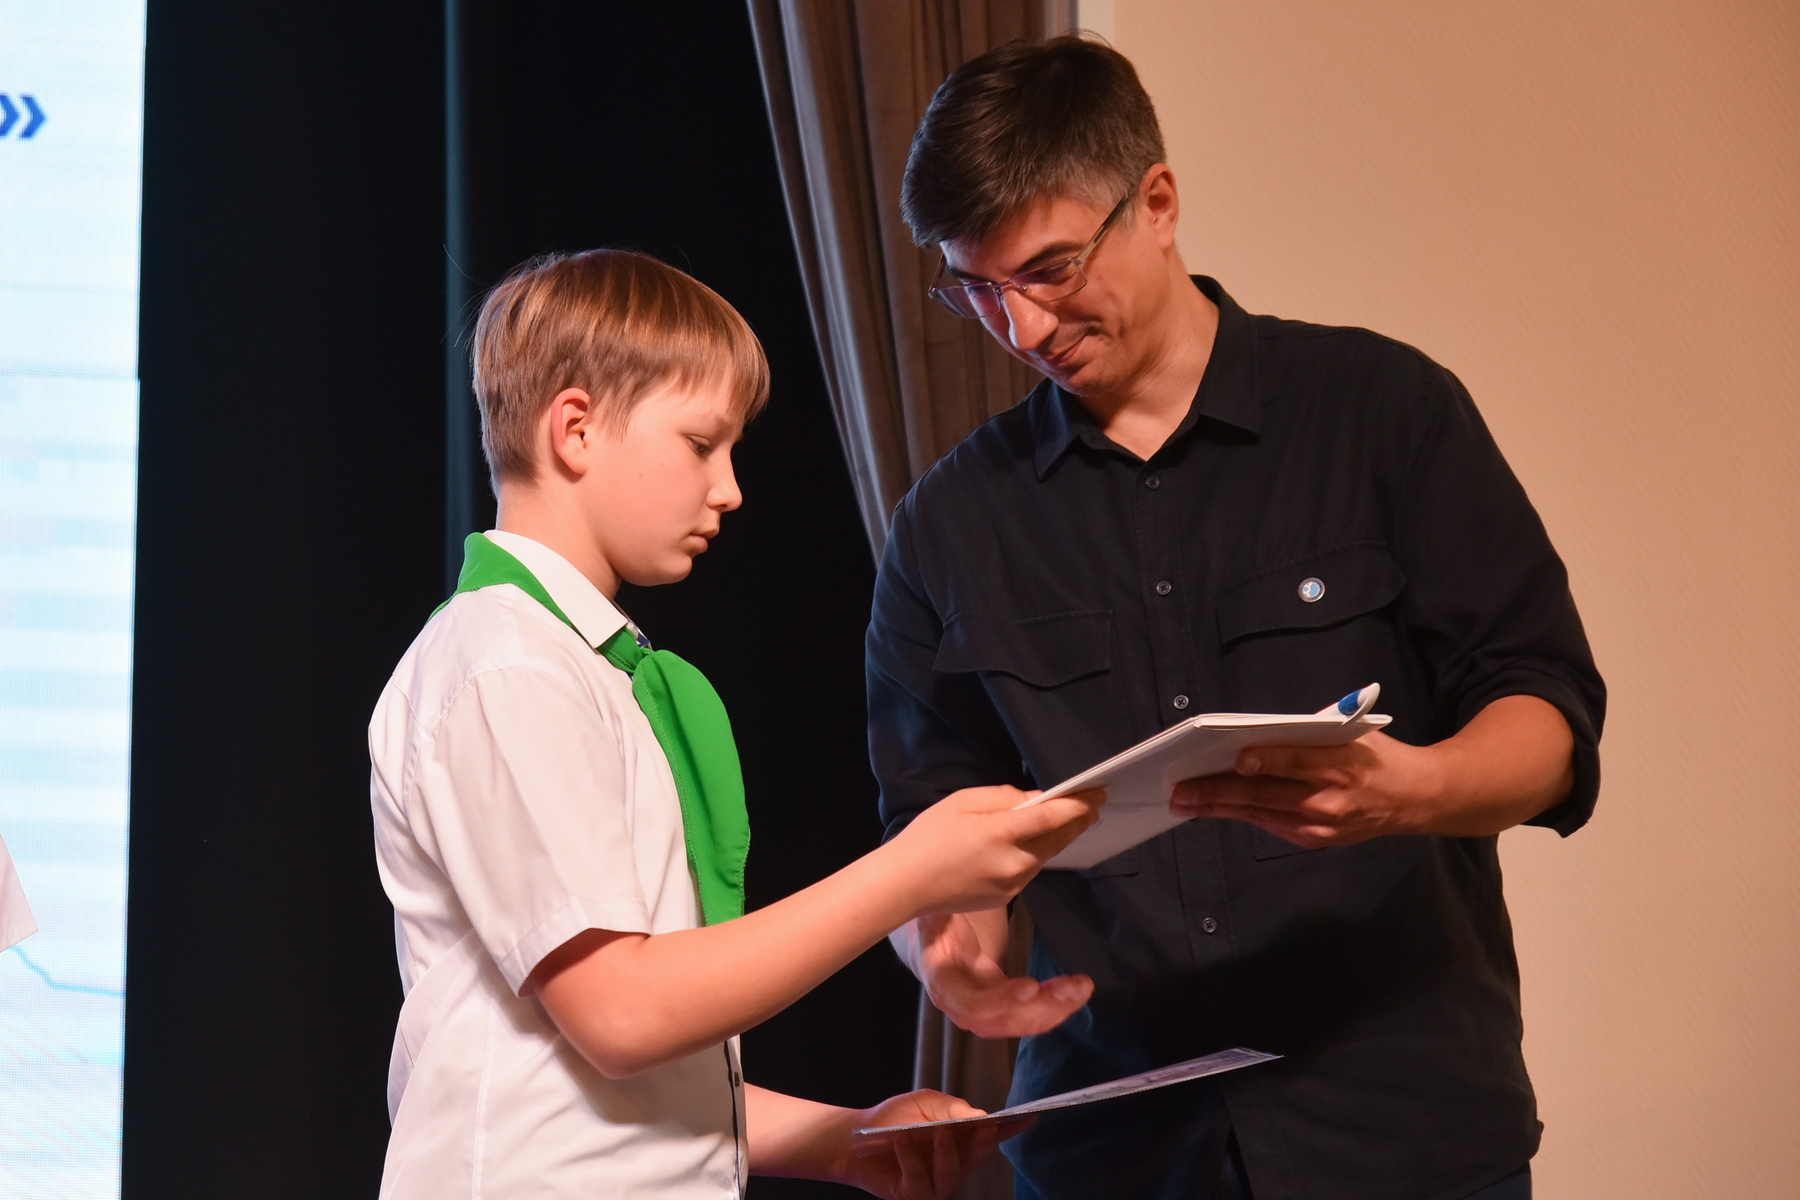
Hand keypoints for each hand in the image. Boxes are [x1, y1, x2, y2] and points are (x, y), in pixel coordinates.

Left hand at [839, 1089, 1023, 1199]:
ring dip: (945, 1151)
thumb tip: (980, 1117)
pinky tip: (901, 1140)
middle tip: (984, 1125)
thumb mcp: (924, 1104)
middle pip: (976, 1157)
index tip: (1029, 1118)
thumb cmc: (893, 1118)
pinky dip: (910, 1158)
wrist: (854, 1137)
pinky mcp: (913, 1195)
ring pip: (951, 1173)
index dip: (1010, 1129)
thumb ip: (950, 1109)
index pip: (990, 1135)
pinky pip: (919, 1181)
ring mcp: (934, 1183)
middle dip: (982, 1142)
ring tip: (936, 1131)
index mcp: (960, 1140)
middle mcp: (953, 1164)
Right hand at [888, 786, 1103, 914]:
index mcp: (1000, 834)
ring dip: (1059, 838)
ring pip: (1045, 856)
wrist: (905, 885)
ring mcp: (1011, 885)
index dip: (1078, 804)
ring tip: (1070, 821)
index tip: (1097, 793)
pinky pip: (1029, 870)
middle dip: (1079, 821)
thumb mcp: (962, 802)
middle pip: (1058, 839)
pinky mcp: (1006, 898)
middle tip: (1094, 805)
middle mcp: (1012, 863)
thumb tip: (1035, 800)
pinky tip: (1035, 843)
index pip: (1053, 816)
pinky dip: (1036, 854)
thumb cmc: (928, 836)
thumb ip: (1003, 798)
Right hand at [916, 910, 1092, 1038]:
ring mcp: (985, 1011)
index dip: (1000, 1000)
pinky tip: (1076, 990)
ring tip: (1082, 987)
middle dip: (1042, 1007)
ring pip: (1021, 1021)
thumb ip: (941, 906)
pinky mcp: (1002, 1007)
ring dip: (1056, 1008)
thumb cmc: (932, 924)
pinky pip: (1029, 1013)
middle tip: (1075, 986)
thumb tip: (948, 898)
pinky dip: (1055, 1005)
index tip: (1032, 986)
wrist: (931, 945)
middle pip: (1004, 1020)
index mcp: (943, 983)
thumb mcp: (931, 911)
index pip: (971, 1003)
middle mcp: (962, 1006)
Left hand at [1169, 731, 1442, 848]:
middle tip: (1181, 790)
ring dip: (1219, 808)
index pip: (1298, 761)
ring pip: (1260, 814)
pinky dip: (1241, 814)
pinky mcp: (1316, 840)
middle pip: (1267, 794)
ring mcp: (1322, 825)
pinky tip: (1213, 808)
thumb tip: (1257, 731)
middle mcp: (1331, 799)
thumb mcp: (1353, 731)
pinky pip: (1270, 824)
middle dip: (1219, 792)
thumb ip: (1311, 731)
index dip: (1266, 761)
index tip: (1235, 759)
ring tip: (1184, 802)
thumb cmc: (1377, 755)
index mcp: (1343, 762)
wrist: (1415, 799)